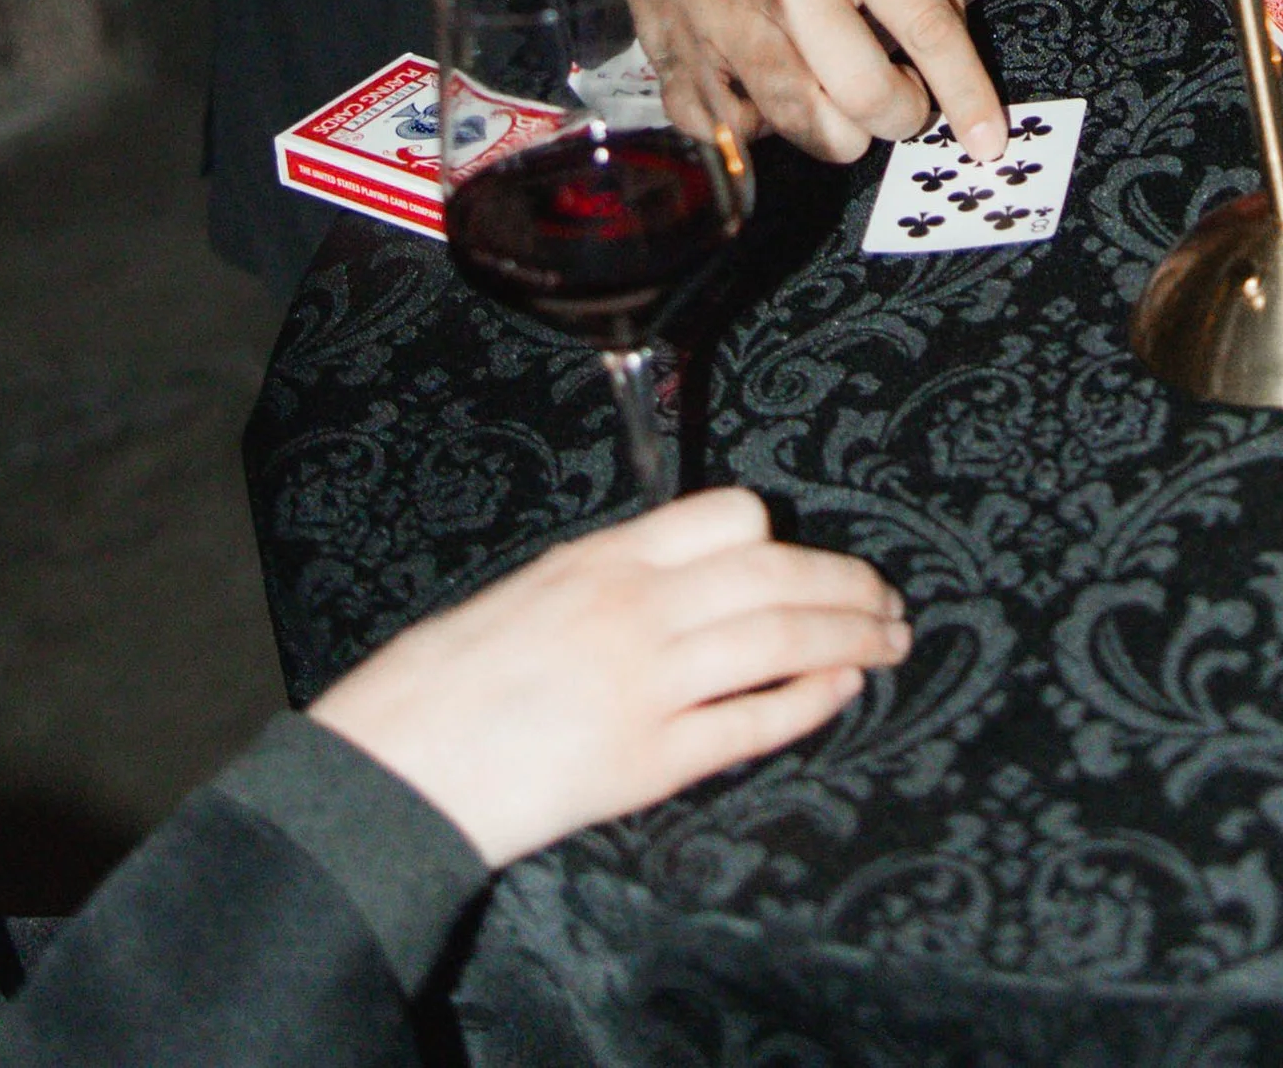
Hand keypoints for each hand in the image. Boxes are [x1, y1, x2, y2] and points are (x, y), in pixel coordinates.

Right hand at [311, 485, 908, 867]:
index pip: (727, 517)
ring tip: (888, 643)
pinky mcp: (647, 760)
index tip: (812, 554)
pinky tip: (842, 691)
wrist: (394, 764)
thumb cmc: (444, 679)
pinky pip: (749, 721)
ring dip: (847, 638)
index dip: (783, 536)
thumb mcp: (528, 593)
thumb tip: (668, 581)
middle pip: (774, 576)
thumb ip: (603, 582)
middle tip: (887, 600)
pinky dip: (806, 702)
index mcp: (604, 560)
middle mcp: (635, 609)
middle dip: (844, 586)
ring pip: (778, 639)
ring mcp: (647, 684)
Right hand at [541, 0, 1006, 163]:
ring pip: (802, 126)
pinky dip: (763, 127)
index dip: (964, 91)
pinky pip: (730, 131)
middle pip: (862, 95)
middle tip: (902, 97)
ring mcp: (722, 18)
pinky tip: (773, 88)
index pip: (923, 24)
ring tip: (840, 88)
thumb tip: (952, 49)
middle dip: (900, 115)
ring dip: (840, 128)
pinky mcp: (675, 49)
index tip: (987, 137)